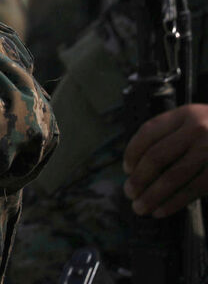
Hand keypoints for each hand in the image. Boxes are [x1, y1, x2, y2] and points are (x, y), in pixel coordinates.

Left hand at [123, 103, 207, 217]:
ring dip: (152, 195)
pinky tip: (161, 210)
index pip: (148, 132)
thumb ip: (172, 134)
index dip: (132, 152)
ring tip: (140, 207)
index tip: (126, 168)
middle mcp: (198, 129)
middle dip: (139, 178)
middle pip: (157, 156)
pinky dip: (173, 202)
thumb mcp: (197, 120)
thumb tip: (137, 165)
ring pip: (173, 177)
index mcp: (186, 114)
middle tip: (129, 192)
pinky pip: (192, 190)